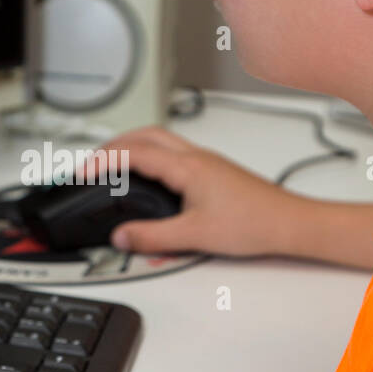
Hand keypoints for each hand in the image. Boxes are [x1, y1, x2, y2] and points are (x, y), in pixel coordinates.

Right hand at [81, 125, 293, 256]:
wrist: (289, 223)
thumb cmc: (255, 223)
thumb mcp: (195, 236)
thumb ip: (153, 236)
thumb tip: (122, 236)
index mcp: (188, 167)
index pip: (135, 153)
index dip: (103, 160)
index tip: (82, 172)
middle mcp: (197, 157)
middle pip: (145, 135)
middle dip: (114, 144)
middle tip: (92, 162)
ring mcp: (206, 161)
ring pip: (161, 140)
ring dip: (133, 146)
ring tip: (113, 163)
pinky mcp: (214, 171)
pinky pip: (174, 152)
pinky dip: (151, 156)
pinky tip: (149, 175)